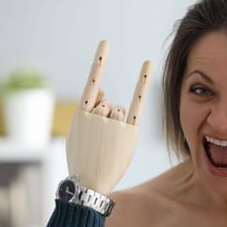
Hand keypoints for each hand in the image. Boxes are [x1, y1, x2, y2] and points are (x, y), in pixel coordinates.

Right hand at [65, 40, 152, 194]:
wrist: (89, 184)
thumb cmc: (83, 158)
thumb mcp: (79, 133)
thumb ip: (89, 109)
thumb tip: (104, 91)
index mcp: (80, 114)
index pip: (93, 82)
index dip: (100, 62)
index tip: (106, 42)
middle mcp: (98, 115)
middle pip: (109, 103)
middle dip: (106, 119)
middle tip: (101, 141)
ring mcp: (113, 123)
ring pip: (120, 110)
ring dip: (116, 124)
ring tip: (108, 145)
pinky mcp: (128, 132)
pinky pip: (137, 103)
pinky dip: (142, 83)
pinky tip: (147, 63)